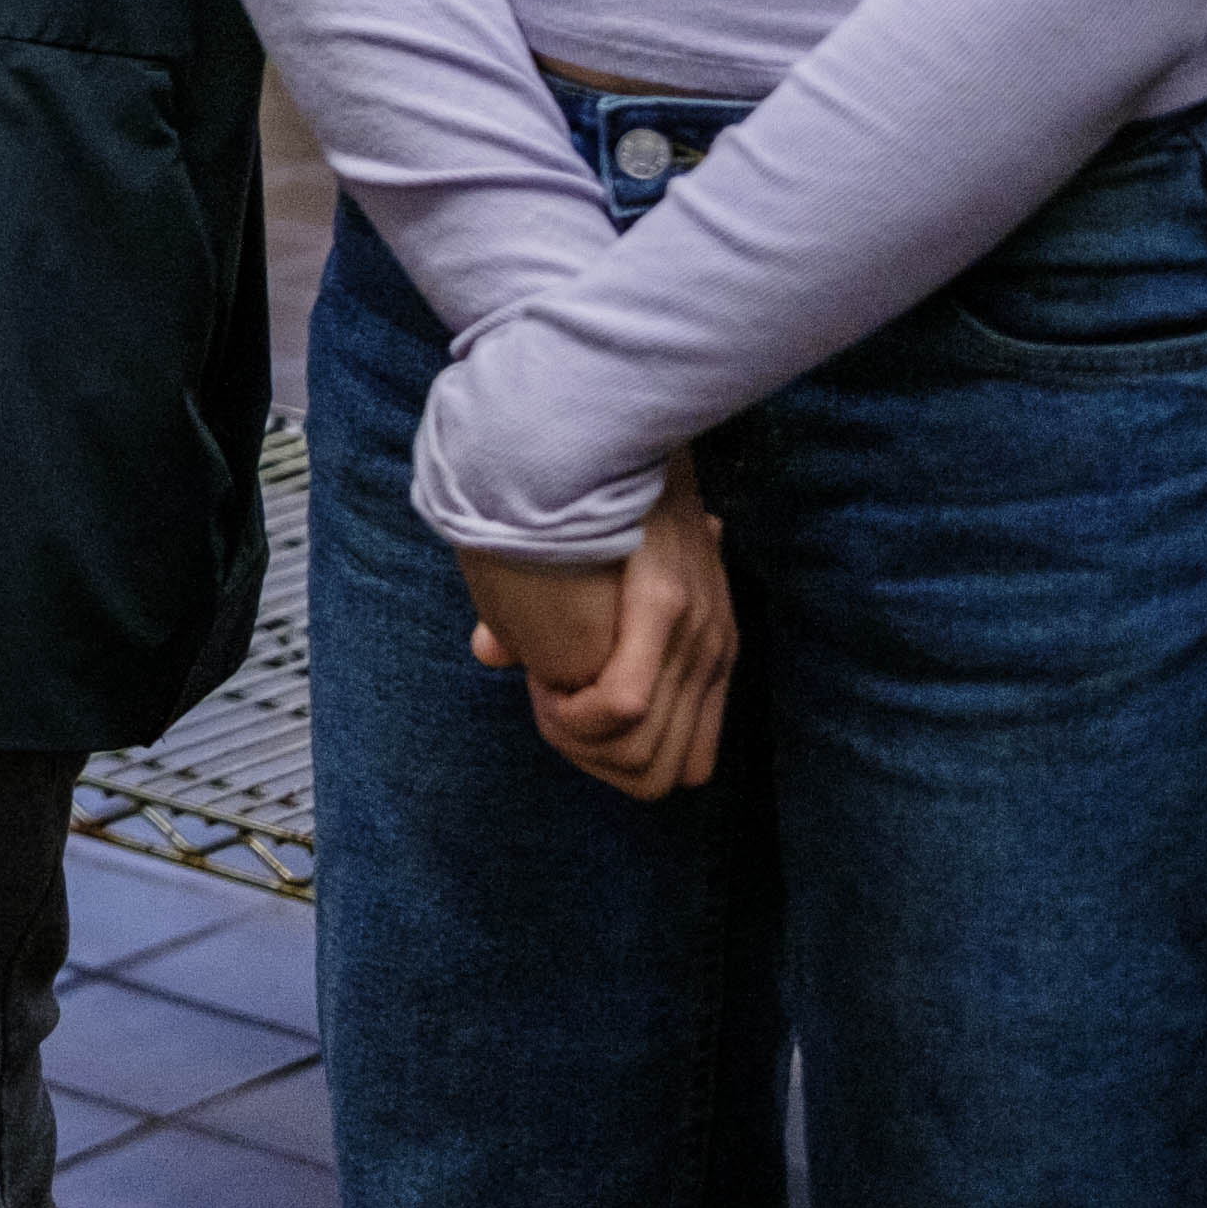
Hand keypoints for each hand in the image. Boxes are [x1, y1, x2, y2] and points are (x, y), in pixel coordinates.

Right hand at [462, 448, 731, 803]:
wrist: (608, 429)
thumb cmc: (584, 492)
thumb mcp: (592, 570)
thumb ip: (559, 621)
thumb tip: (493, 652)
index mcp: (708, 654)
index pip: (683, 768)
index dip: (613, 761)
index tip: (566, 711)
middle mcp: (713, 655)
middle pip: (657, 779)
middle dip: (589, 760)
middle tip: (547, 700)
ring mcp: (696, 637)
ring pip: (638, 760)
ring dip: (578, 739)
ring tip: (544, 685)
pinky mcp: (666, 613)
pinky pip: (625, 710)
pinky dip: (577, 714)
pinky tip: (547, 679)